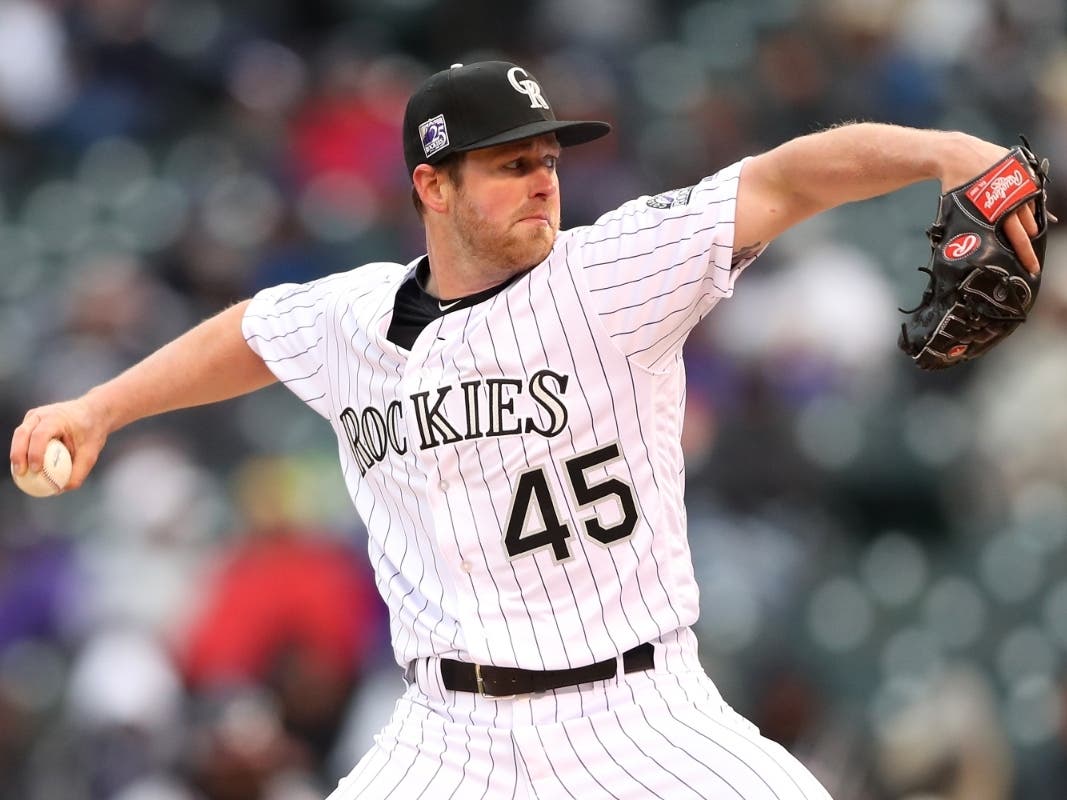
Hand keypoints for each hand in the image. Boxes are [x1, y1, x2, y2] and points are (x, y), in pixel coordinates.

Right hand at [9, 396, 108, 490]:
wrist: (94, 412)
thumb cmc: (92, 431)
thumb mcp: (91, 453)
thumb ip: (79, 471)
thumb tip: (61, 489)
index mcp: (57, 417)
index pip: (40, 434)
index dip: (35, 453)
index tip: (35, 470)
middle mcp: (42, 414)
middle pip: (22, 433)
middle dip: (18, 454)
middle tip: (21, 473)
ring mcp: (35, 416)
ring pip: (19, 435)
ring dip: (17, 453)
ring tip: (20, 473)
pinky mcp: (31, 422)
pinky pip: (23, 437)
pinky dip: (22, 450)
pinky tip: (25, 466)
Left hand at [939, 133, 1043, 275]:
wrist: (958, 154)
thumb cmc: (956, 185)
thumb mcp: (960, 211)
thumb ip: (972, 229)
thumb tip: (972, 249)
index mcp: (999, 209)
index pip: (1019, 238)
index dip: (1026, 254)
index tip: (1033, 268)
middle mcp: (1015, 196)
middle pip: (1028, 226)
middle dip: (1027, 240)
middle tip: (1025, 253)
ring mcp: (1022, 181)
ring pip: (1030, 210)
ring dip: (1028, 222)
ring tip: (1024, 232)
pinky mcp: (1024, 170)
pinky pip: (1031, 192)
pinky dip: (1028, 203)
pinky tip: (1026, 211)